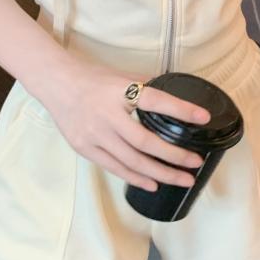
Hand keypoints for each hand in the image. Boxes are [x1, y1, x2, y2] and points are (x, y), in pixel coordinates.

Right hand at [42, 58, 211, 191]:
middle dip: (174, 155)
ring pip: (132, 161)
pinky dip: (136, 178)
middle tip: (196, 162)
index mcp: (119, 91)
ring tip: (182, 179)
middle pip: (145, 141)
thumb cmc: (92, 78)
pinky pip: (114, 168)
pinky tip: (153, 183)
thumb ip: (145, 87)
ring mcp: (94, 134)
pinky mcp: (85, 148)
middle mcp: (107, 115)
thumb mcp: (120, 75)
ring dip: (161, 173)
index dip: (181, 110)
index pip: (156, 101)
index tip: (203, 118)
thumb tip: (172, 98)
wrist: (55, 84)